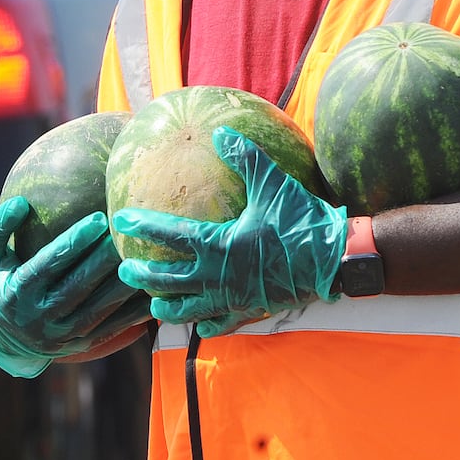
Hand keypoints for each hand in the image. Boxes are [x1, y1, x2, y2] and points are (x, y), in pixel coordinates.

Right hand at [0, 197, 149, 376]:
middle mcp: (40, 317)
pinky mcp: (82, 343)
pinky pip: (114, 325)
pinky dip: (135, 308)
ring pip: (101, 306)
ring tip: (147, 254)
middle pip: (80, 284)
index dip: (74, 242)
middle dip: (107, 257)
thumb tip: (20, 203)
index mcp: (17, 293)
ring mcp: (63, 334)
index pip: (49, 264)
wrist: (4, 339)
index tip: (98, 219)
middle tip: (131, 231)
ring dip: (126, 281)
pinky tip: (153, 286)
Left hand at [113, 129, 348, 336]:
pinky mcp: (252, 312)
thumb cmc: (303, 222)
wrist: (338, 261)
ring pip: (189, 310)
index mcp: (220, 245)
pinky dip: (207, 325)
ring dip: (167, 307)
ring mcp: (234, 299)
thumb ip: (246, 158)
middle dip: (142, 276)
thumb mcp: (274, 184)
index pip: (171, 236)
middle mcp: (220, 277)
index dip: (144, 226)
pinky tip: (201, 325)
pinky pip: (222, 324)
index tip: (122, 219)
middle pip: (168, 280)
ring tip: (152, 305)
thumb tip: (221, 133)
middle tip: (124, 270)